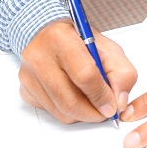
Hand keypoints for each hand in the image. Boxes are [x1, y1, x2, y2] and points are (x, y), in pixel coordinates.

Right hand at [19, 19, 137, 123]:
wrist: (44, 32)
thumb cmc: (76, 39)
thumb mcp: (107, 47)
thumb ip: (121, 72)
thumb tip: (119, 102)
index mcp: (61, 38)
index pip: (84, 75)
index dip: (101, 96)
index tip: (113, 106)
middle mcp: (39, 56)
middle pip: (69, 101)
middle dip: (93, 113)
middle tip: (105, 113)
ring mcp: (29, 75)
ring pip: (61, 111)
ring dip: (82, 115)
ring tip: (92, 103)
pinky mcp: (25, 90)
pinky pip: (51, 112)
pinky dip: (67, 111)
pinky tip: (73, 96)